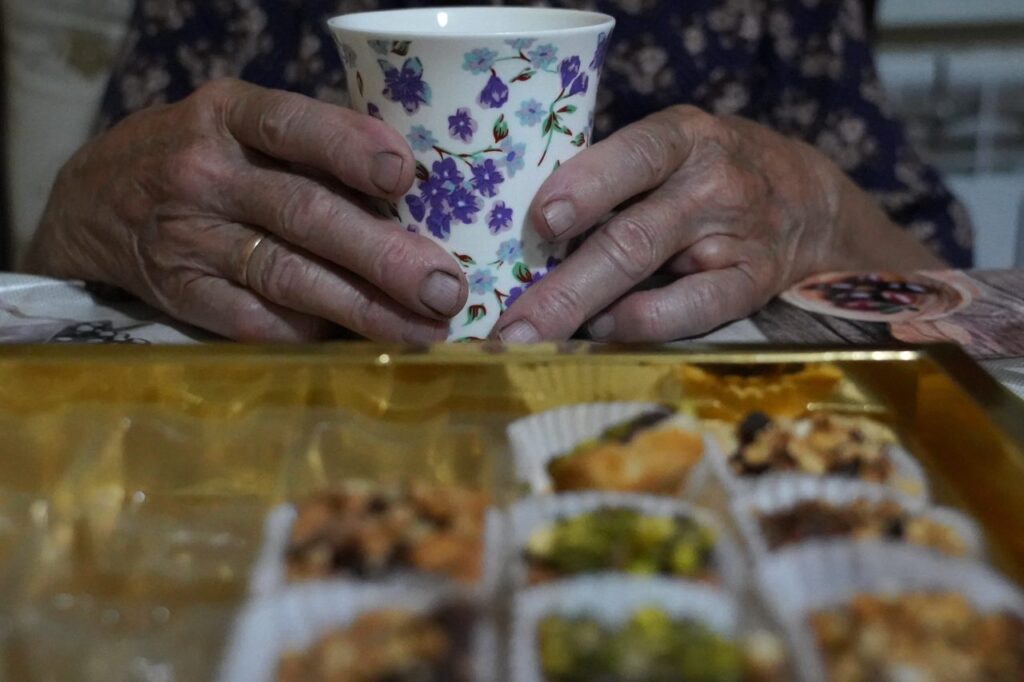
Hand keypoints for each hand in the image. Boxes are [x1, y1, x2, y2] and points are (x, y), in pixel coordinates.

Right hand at [26, 79, 467, 341]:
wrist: (96, 200)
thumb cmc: (206, 156)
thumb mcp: (244, 125)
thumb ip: (314, 149)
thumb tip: (417, 199)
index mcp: (229, 116)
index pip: (292, 126)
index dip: (349, 149)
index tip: (403, 176)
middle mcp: (205, 173)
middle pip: (303, 214)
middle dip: (382, 255)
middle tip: (444, 287)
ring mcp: (189, 237)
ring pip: (286, 275)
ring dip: (362, 307)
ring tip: (423, 329)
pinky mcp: (181, 292)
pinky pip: (254, 320)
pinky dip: (310, 333)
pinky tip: (357, 341)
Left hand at [493, 105, 944, 342]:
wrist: (807, 200)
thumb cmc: (708, 174)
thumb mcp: (672, 152)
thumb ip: (615, 181)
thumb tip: (529, 236)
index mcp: (681, 137)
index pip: (631, 155)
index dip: (585, 185)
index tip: (541, 221)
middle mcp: (710, 180)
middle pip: (628, 234)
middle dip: (562, 285)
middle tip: (513, 324)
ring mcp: (734, 232)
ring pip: (651, 272)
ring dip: (587, 308)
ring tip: (538, 335)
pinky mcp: (753, 279)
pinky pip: (696, 307)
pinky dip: (646, 322)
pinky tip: (606, 331)